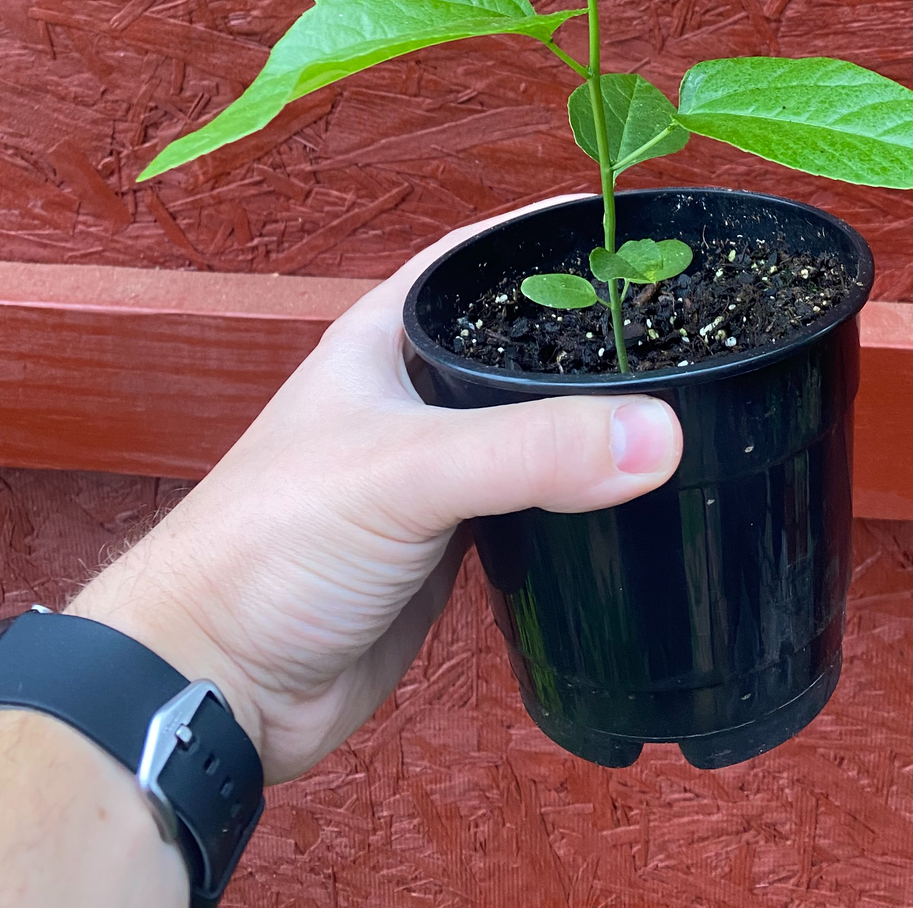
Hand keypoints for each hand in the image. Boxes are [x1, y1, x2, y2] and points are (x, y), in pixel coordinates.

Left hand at [69, 201, 681, 781]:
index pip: (482, 255)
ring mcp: (432, 470)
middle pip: (520, 341)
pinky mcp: (449, 542)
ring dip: (591, 419)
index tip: (647, 229)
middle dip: (593, 331)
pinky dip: (581, 492)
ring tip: (688, 399)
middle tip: (692, 321)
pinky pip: (533, 500)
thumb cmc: (270, 544)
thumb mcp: (405, 471)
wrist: (220, 684)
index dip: (555, 234)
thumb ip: (532, 449)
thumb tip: (659, 433)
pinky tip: (635, 492)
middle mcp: (412, 392)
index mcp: (385, 337)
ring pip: (532, 425)